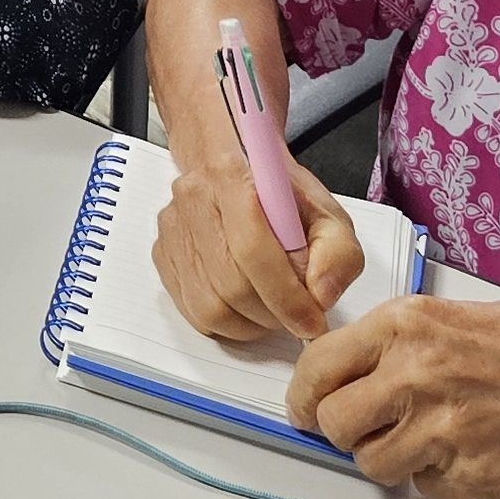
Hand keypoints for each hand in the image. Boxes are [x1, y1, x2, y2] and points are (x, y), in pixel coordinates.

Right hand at [155, 139, 366, 341]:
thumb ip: (337, 254)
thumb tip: (320, 295)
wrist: (241, 176)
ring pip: (209, 306)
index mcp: (231, 175)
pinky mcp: (162, 254)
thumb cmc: (283, 199)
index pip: (252, 249)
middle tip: (296, 316)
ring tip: (272, 310)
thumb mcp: (329, 217)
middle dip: (272, 314)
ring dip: (250, 324)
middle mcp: (193, 198)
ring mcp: (172, 228)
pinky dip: (226, 323)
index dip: (286, 296)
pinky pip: (192, 311)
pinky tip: (247, 306)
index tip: (311, 321)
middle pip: (230, 284)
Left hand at [293, 293, 499, 498]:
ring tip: (422, 438)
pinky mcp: (470, 477)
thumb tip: (343, 371)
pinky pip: (425, 489)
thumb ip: (392, 342)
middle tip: (365, 426)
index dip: (303, 394)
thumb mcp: (448, 314)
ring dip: (388, 457)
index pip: (318, 367)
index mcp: (405, 327)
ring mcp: (442, 432)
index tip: (304, 407)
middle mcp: (415, 377)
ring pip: (373, 465)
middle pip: (334, 423)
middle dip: (342, 430)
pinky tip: (463, 451)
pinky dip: (435, 478)